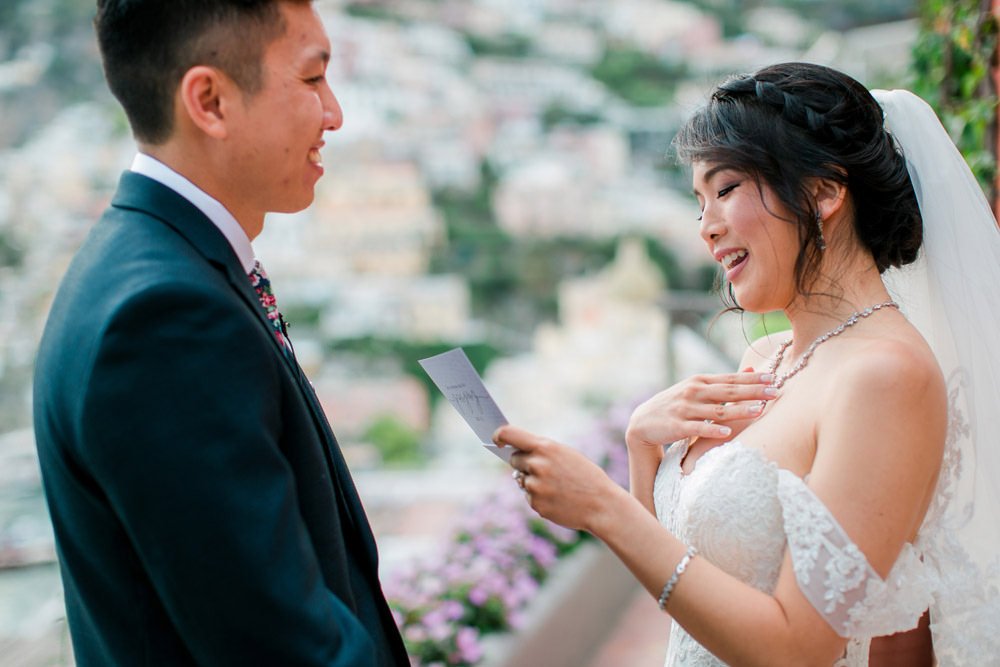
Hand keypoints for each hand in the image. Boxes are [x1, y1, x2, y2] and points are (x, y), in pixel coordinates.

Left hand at [494, 425, 626, 532]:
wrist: (601, 505)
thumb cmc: (585, 476)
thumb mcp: (565, 454)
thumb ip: (541, 451)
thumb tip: (514, 453)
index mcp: (545, 447)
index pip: (509, 434)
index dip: (499, 435)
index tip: (495, 439)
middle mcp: (537, 465)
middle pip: (514, 460)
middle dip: (524, 463)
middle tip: (543, 469)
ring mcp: (535, 486)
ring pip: (522, 480)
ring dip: (533, 482)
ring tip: (557, 486)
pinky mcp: (535, 504)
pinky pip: (529, 497)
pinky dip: (539, 498)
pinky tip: (557, 499)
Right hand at [626, 371, 774, 449]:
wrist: (643, 421)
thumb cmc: (676, 405)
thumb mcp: (697, 389)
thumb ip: (723, 382)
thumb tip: (752, 370)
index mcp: (700, 381)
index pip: (731, 379)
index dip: (753, 379)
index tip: (774, 378)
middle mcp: (693, 392)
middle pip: (728, 392)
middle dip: (754, 392)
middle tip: (776, 391)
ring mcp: (685, 409)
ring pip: (717, 410)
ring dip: (739, 411)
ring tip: (760, 411)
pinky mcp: (677, 426)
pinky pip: (698, 429)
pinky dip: (713, 430)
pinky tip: (728, 433)